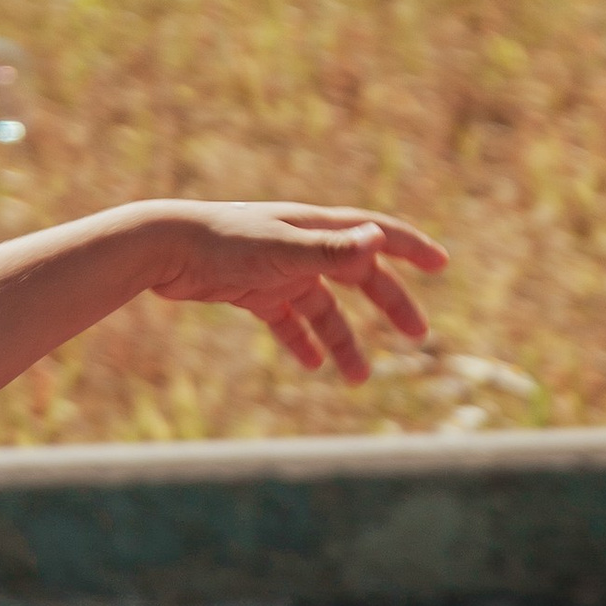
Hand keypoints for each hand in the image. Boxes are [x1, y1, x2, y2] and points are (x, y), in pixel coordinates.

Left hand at [142, 201, 448, 385]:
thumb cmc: (223, 242)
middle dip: (389, 304)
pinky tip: (313, 366)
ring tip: (359, 378)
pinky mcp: (253, 291)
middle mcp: (302, 246)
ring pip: (323, 309)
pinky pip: (287, 320)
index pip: (375, 234)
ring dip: (343, 341)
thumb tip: (377, 241)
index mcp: (316, 228)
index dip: (409, 248)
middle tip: (418, 335)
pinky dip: (302, 341)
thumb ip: (330, 250)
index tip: (441, 264)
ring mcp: (278, 270)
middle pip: (358, 277)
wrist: (164, 249)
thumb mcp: (283, 250)